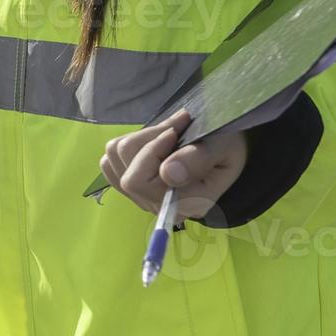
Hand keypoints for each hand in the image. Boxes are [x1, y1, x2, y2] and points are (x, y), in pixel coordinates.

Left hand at [100, 111, 248, 218]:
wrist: (224, 149)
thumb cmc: (226, 147)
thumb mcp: (222, 147)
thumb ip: (197, 159)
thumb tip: (168, 173)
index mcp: (186, 204)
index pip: (141, 182)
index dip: (152, 151)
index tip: (175, 132)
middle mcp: (160, 206)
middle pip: (127, 173)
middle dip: (147, 142)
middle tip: (174, 129)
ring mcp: (142, 197)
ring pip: (115, 160)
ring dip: (140, 139)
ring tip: (168, 134)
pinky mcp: (129, 184)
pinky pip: (109, 160)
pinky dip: (128, 145)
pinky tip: (152, 142)